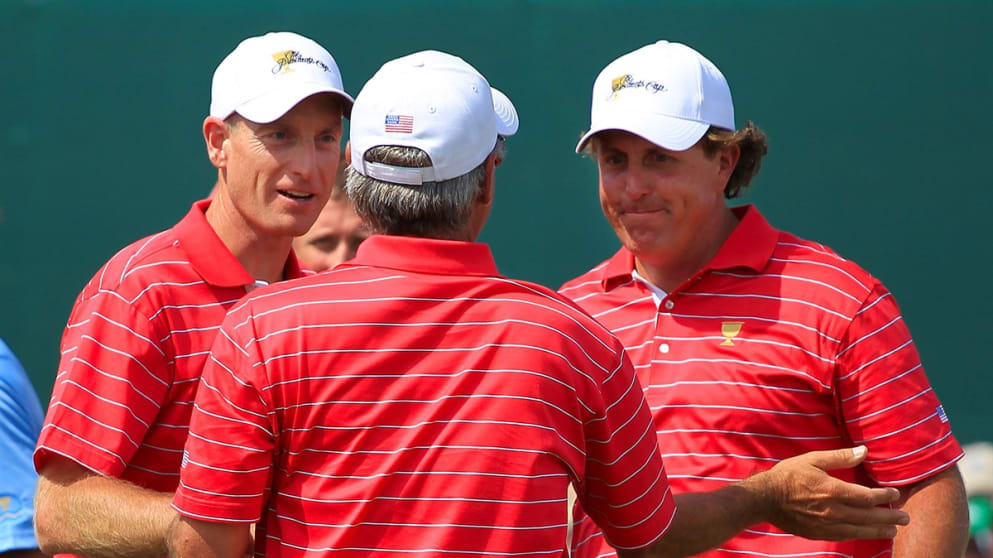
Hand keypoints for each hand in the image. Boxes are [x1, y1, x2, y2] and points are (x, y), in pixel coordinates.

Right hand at [743, 446, 909, 540]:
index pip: (867, 495)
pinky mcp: (818, 533)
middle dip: (889, 517)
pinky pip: (844, 536)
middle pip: (868, 516)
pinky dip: (859, 535)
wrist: (765, 498)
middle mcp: (834, 510)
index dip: (884, 496)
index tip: (895, 494)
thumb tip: (863, 451)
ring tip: (893, 530)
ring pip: (859, 530)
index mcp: (834, 490)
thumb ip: (840, 457)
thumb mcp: (813, 459)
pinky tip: (866, 534)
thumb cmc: (789, 476)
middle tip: (906, 518)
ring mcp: (827, 524)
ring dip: (878, 530)